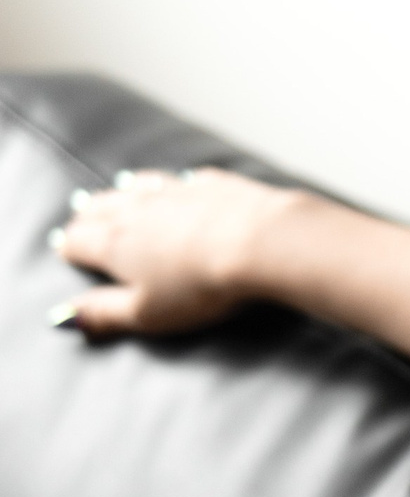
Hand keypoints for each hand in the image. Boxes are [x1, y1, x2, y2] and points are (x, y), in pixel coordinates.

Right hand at [51, 168, 299, 335]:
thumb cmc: (201, 286)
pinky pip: (183, 180)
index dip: (69, 247)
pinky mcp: (211, 184)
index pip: (78, 241)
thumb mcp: (146, 313)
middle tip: (80, 217)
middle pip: (101, 207)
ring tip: (116, 189)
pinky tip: (180, 184)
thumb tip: (64, 317)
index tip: (65, 249)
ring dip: (124, 191)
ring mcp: (175, 191)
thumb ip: (104, 313)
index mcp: (115, 244)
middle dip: (88, 214)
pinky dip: (174, 184)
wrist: (259, 243)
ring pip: (138, 186)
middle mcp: (138, 209)